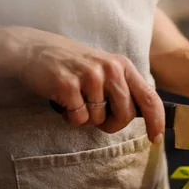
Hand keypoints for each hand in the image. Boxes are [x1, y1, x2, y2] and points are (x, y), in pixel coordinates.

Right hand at [12, 27, 163, 143]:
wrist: (32, 49)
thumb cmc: (72, 65)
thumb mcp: (104, 69)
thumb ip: (123, 89)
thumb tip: (142, 116)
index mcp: (123, 66)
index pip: (149, 97)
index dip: (156, 121)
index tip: (155, 138)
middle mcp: (110, 69)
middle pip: (126, 115)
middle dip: (112, 124)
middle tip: (96, 115)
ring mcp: (89, 76)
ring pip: (99, 119)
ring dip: (86, 118)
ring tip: (75, 99)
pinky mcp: (68, 86)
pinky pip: (78, 119)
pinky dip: (70, 117)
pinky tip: (63, 101)